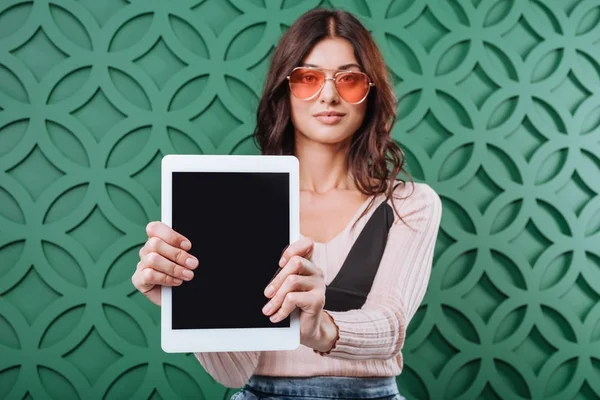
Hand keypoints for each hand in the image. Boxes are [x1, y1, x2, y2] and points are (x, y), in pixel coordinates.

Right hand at [131, 221, 197, 305]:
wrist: (176, 298)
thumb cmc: (181, 275)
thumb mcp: (185, 260)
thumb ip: (183, 251)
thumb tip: (190, 253)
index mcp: (156, 240)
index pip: (155, 228)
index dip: (171, 235)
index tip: (188, 246)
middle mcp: (146, 251)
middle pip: (155, 243)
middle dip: (177, 254)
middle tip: (192, 264)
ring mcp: (141, 265)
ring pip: (153, 259)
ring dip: (174, 268)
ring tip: (187, 275)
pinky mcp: (138, 280)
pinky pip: (150, 275)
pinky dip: (166, 278)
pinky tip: (176, 282)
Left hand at [262, 237, 337, 352]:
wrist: (307, 330)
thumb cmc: (294, 307)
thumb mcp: (286, 288)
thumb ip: (283, 276)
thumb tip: (268, 278)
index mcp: (308, 265)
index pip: (307, 244)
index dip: (292, 249)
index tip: (279, 263)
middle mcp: (316, 272)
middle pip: (295, 262)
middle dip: (277, 280)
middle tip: (267, 293)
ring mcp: (319, 285)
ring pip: (292, 281)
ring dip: (276, 298)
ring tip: (268, 309)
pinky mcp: (318, 299)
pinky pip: (293, 298)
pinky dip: (281, 309)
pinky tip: (276, 316)